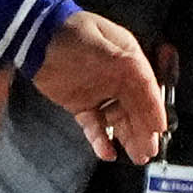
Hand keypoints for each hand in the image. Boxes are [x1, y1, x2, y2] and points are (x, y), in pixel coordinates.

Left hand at [30, 8, 166, 160]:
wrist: (34, 39)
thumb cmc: (72, 36)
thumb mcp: (109, 50)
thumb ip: (133, 73)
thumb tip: (152, 99)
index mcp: (128, 60)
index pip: (147, 90)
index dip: (154, 111)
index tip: (158, 131)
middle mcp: (117, 77)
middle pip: (135, 109)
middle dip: (143, 131)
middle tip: (148, 151)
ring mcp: (98, 92)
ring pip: (118, 120)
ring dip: (128, 138)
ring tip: (136, 156)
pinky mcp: (80, 104)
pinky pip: (94, 125)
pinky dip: (101, 140)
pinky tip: (107, 152)